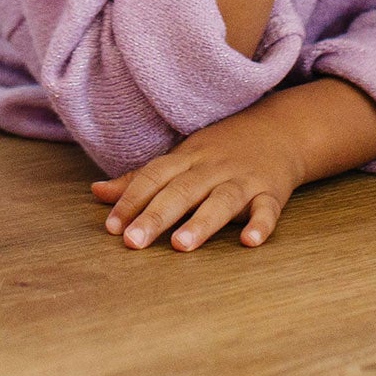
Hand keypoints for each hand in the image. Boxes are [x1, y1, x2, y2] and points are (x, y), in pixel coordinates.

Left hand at [91, 101, 304, 251]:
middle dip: (156, 216)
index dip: (131, 200)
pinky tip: (250, 241)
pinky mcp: (271, 192)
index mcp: (187, 158)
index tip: (111, 227)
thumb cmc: (220, 150)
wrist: (279, 130)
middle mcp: (212, 168)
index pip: (154, 177)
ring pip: (221, 200)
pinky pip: (267, 209)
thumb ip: (140, 179)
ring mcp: (243, 180)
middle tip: (132, 242)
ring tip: (181, 245)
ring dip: (201, 222)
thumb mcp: (181, 157)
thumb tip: (96, 192)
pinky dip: (261, 224)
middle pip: (181, 190)